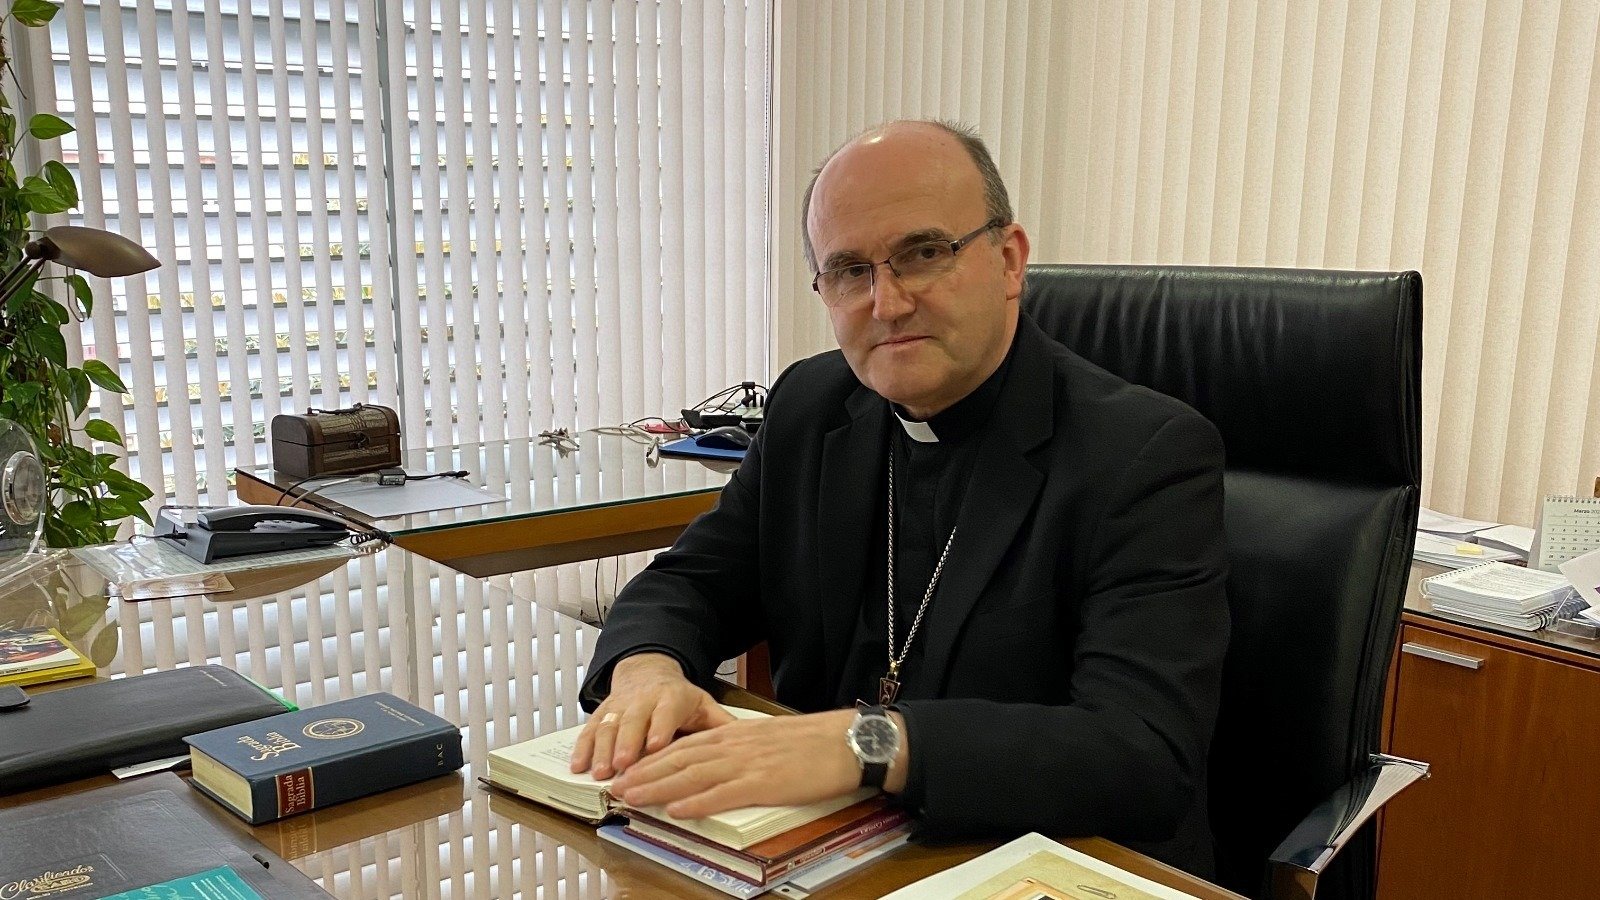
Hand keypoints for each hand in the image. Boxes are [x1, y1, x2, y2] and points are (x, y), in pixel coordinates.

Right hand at [570, 652, 733, 779]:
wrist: (648, 673)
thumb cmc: (680, 698)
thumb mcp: (704, 705)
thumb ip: (722, 725)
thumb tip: (750, 743)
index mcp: (671, 698)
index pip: (666, 712)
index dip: (660, 728)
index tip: (656, 746)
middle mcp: (642, 700)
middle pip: (632, 721)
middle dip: (626, 743)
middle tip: (623, 765)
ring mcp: (619, 706)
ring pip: (608, 726)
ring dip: (602, 750)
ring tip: (600, 773)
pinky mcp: (602, 714)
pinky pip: (590, 730)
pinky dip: (583, 748)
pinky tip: (578, 767)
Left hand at [611, 709, 863, 818]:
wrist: (847, 741)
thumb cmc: (814, 743)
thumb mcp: (769, 739)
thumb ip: (742, 749)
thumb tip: (720, 763)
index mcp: (735, 735)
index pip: (684, 747)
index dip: (654, 760)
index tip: (631, 770)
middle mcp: (734, 746)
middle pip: (679, 759)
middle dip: (644, 774)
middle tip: (617, 786)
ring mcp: (747, 764)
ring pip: (691, 776)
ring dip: (658, 788)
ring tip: (632, 797)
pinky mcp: (763, 783)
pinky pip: (722, 794)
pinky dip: (695, 802)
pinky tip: (676, 810)